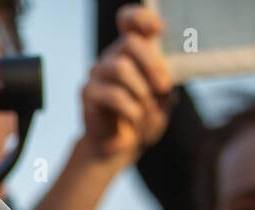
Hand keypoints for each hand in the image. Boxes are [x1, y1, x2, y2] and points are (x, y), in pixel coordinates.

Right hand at [80, 5, 172, 162]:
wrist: (122, 146)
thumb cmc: (144, 116)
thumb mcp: (162, 96)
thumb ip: (165, 78)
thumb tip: (166, 74)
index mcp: (132, 51)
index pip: (129, 20)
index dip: (140, 18)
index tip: (159, 30)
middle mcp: (113, 57)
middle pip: (130, 42)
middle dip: (152, 65)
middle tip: (164, 88)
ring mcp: (97, 74)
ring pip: (120, 68)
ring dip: (141, 91)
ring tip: (148, 109)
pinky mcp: (88, 94)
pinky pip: (112, 95)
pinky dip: (130, 109)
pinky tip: (135, 118)